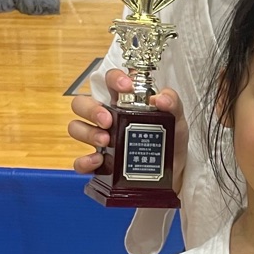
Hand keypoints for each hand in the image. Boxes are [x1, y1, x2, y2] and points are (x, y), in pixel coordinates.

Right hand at [68, 70, 187, 188]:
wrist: (174, 174)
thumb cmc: (170, 142)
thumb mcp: (177, 120)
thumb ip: (173, 103)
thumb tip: (160, 98)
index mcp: (124, 103)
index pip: (109, 81)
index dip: (113, 79)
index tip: (126, 87)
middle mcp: (107, 118)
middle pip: (82, 103)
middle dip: (91, 109)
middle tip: (108, 121)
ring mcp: (100, 140)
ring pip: (76, 128)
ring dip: (87, 133)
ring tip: (106, 142)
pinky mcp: (100, 164)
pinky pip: (80, 161)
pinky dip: (84, 161)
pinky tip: (98, 162)